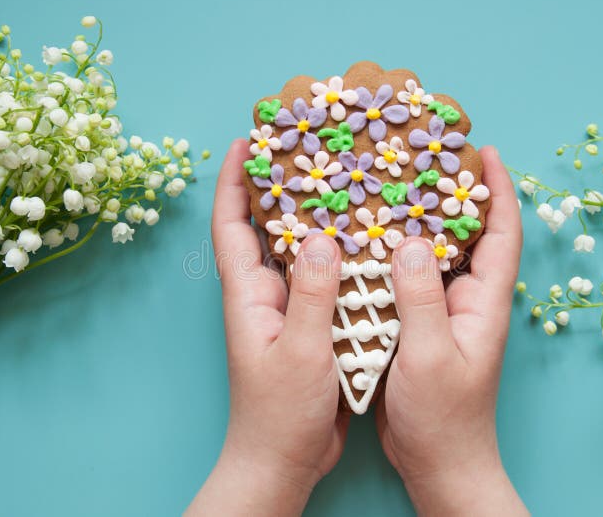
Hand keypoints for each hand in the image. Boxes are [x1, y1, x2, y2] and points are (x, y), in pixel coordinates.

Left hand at [186, 139, 348, 515]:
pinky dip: (344, 261)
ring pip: (301, 254)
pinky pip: (327, 282)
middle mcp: (266, 295)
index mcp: (249, 295)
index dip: (232, 182)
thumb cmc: (280, 413)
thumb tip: (320, 236)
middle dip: (282, 189)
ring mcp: (289, 310)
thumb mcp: (299, 350)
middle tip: (311, 154)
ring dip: (319, 222)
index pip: (231, 226)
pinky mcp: (313, 327)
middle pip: (267, 230)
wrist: (284, 461)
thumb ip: (310, 294)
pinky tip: (371, 248)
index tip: (245, 142)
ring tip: (349, 188)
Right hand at [376, 146, 527, 515]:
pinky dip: (390, 258)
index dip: (497, 190)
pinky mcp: (418, 327)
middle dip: (452, 194)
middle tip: (422, 159)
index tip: (483, 151)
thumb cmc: (443, 418)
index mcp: (483, 303)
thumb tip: (411, 242)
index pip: (502, 235)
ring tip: (387, 190)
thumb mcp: (430, 356)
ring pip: (433, 257)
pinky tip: (364, 246)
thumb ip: (422, 299)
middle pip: (467, 236)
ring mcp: (442, 314)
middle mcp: (467, 301)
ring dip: (417, 223)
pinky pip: (407, 282)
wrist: (439, 463)